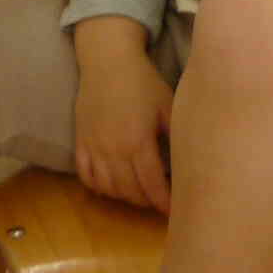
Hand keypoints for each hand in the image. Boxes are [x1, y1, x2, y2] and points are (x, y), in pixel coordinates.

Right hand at [73, 28, 173, 213]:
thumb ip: (176, 137)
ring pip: (109, 188)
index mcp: (138, 141)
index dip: (164, 203)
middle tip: (160, 202)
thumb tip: (191, 165)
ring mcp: (94, 147)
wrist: (107, 61)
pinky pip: (87, 176)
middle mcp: (113, 149)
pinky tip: (113, 186)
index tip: (175, 211)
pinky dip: (100, 187)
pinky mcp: (81, 142)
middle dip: (148, 202)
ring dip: (126, 197)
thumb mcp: (168, 107)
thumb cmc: (143, 82)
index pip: (152, 185)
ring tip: (141, 194)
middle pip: (131, 191)